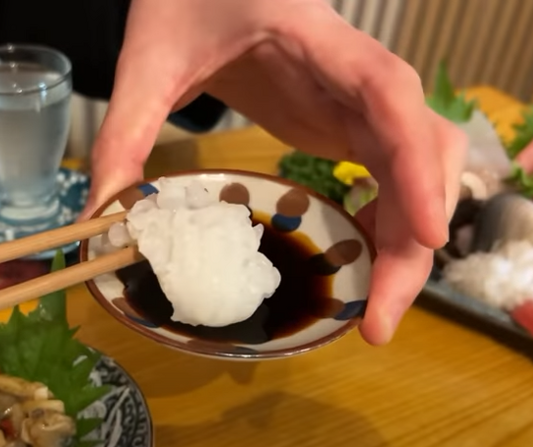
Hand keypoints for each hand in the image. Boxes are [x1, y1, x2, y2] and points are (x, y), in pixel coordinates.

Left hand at [80, 0, 466, 344]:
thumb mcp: (150, 59)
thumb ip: (126, 132)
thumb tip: (104, 221)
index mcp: (314, 39)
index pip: (386, 94)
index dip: (416, 165)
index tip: (429, 237)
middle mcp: (352, 71)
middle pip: (422, 148)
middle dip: (416, 235)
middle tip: (377, 320)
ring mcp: (354, 97)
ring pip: (420, 164)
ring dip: (409, 236)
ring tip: (372, 306)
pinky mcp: (343, 118)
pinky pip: (391, 170)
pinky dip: (390, 219)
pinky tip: (361, 257)